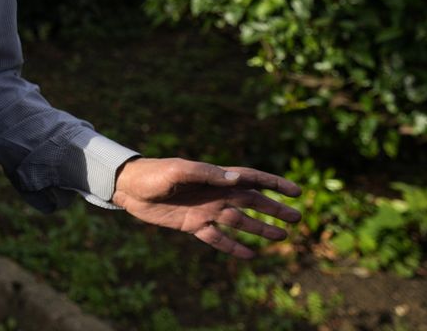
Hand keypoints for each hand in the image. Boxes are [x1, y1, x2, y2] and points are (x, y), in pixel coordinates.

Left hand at [111, 157, 300, 258]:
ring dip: (260, 229)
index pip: (251, 179)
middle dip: (274, 209)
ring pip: (240, 222)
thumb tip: (236, 179)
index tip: (295, 191)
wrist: (129, 188)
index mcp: (215, 177)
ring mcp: (206, 210)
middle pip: (252, 202)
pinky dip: (233, 247)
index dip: (273, 183)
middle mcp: (215, 194)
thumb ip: (207, 174)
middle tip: (296, 218)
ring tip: (281, 237)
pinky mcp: (194, 225)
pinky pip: (218, 238)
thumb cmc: (154, 173)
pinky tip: (250, 255)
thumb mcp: (179, 170)